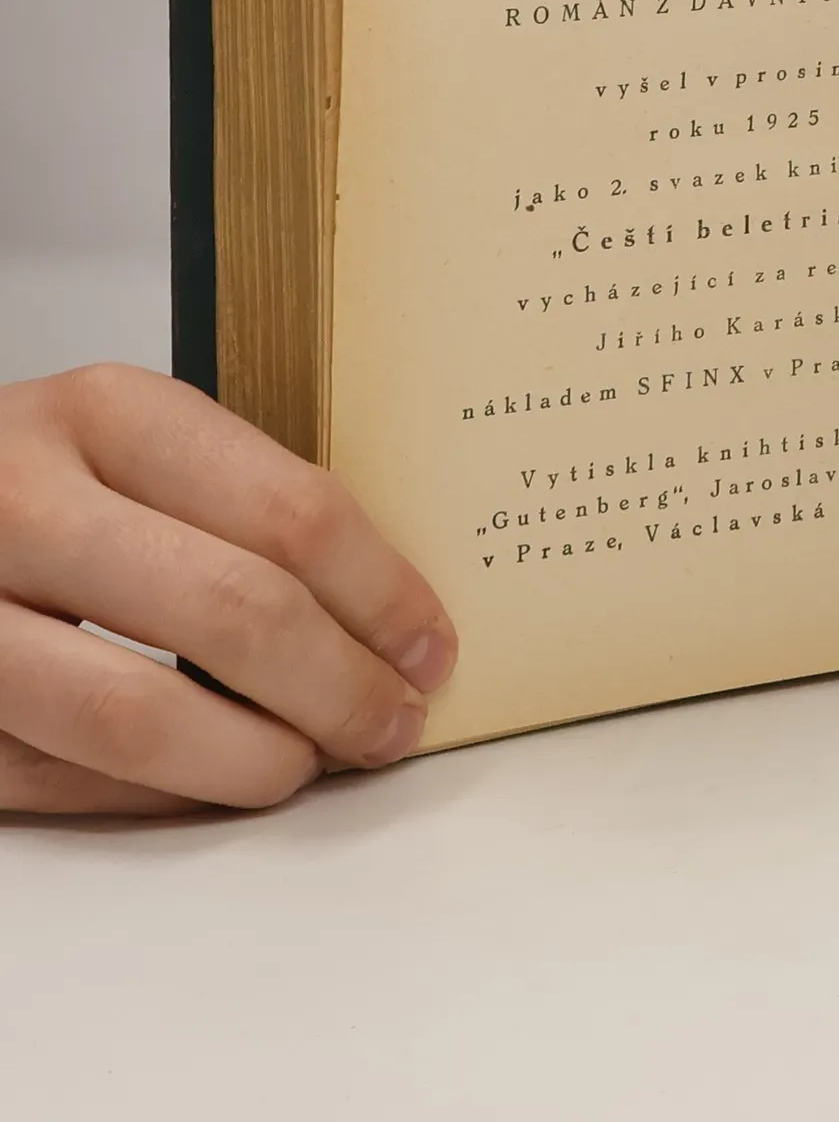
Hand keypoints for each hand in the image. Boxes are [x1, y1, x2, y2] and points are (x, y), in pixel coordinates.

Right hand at [0, 364, 456, 814]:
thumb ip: (236, 504)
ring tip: (310, 762)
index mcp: (105, 414)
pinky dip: (159, 792)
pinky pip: (64, 774)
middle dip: (339, 686)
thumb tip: (388, 614)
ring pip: (138, 714)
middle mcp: (24, 501)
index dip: (381, 595)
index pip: (289, 512)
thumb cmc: (32, 475)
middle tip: (391, 722)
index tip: (429, 647)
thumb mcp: (129, 442)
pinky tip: (214, 780)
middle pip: (233, 611)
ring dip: (255, 758)